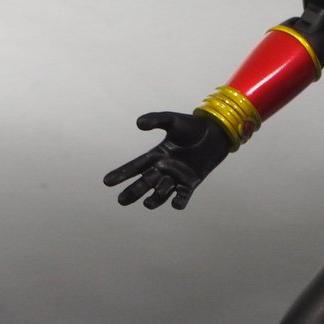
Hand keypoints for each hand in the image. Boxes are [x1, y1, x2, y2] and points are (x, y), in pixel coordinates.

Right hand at [103, 112, 230, 209]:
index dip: (121, 174)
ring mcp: (177, 177)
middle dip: (133, 192)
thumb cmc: (193, 126)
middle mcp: (164, 168)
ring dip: (155, 198)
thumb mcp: (173, 121)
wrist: (217, 133)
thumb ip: (156, 120)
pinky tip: (176, 204)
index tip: (106, 182)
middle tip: (121, 200)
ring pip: (161, 193)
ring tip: (149, 202)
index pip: (135, 166)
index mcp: (156, 155)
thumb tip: (138, 123)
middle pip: (144, 183)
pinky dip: (179, 201)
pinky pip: (182, 196)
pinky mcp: (191, 183)